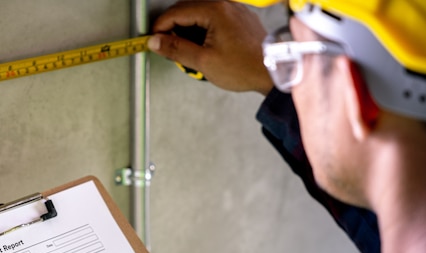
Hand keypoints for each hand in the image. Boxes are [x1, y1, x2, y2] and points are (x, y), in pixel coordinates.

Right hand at [148, 0, 272, 93]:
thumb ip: (176, 49)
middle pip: (187, 10)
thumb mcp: (204, 62)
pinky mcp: (240, 19)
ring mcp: (234, 10)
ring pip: (200, 14)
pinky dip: (203, 30)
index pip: (176, 12)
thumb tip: (155, 42)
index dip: (161, 27)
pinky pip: (214, 18)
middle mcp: (225, 4)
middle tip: (167, 48)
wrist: (273, 72)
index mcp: (214, 10)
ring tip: (186, 52)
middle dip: (174, 28)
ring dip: (188, 30)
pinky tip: (203, 48)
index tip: (152, 40)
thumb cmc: (243, 68)